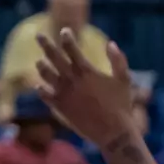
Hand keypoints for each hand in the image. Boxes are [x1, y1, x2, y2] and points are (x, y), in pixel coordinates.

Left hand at [33, 30, 136, 146]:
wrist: (112, 132)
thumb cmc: (121, 105)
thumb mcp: (124, 80)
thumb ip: (118, 60)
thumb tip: (110, 43)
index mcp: (86, 71)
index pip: (72, 49)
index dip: (67, 39)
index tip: (65, 31)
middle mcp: (71, 80)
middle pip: (54, 58)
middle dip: (46, 45)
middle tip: (38, 35)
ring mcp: (63, 93)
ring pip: (46, 75)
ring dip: (42, 66)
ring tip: (39, 61)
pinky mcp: (59, 106)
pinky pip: (45, 95)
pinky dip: (41, 89)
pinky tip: (39, 86)